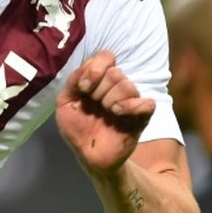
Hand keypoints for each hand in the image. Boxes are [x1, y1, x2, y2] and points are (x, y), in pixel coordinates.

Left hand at [54, 50, 154, 175]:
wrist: (88, 155)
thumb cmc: (76, 127)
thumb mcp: (64, 103)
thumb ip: (72, 81)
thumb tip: (87, 65)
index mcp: (99, 80)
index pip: (107, 57)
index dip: (94, 69)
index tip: (83, 88)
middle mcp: (116, 87)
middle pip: (116, 72)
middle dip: (99, 89)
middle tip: (94, 104)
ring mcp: (130, 101)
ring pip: (128, 86)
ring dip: (111, 100)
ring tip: (106, 113)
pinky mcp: (142, 117)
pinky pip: (147, 103)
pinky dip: (131, 106)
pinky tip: (118, 114)